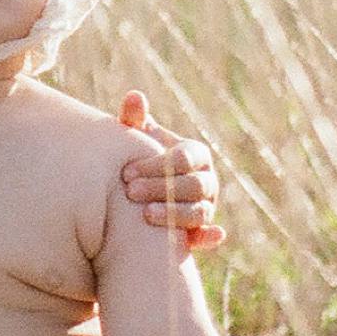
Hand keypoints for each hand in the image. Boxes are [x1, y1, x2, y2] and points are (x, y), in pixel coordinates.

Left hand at [118, 91, 224, 249]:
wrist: (137, 194)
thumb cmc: (137, 160)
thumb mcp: (135, 141)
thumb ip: (135, 120)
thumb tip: (134, 96)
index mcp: (196, 154)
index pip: (185, 157)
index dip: (158, 164)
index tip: (127, 171)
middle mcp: (207, 180)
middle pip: (194, 185)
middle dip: (163, 188)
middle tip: (129, 191)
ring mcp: (206, 206)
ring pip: (200, 211)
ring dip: (176, 213)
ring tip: (146, 215)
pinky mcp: (201, 232)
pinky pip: (207, 236)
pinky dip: (209, 237)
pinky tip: (207, 238)